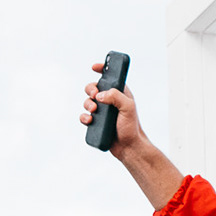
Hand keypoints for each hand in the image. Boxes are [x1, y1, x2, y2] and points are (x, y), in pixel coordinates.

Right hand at [79, 60, 183, 209]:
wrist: (128, 147)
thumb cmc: (131, 127)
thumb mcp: (128, 108)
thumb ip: (116, 97)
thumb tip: (100, 95)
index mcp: (119, 93)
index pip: (109, 77)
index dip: (101, 69)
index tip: (94, 67)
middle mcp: (110, 100)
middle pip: (93, 88)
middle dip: (90, 89)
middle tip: (94, 96)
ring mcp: (102, 111)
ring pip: (87, 101)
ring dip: (87, 104)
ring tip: (94, 111)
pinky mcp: (96, 122)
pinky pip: (84, 116)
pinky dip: (84, 117)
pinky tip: (89, 121)